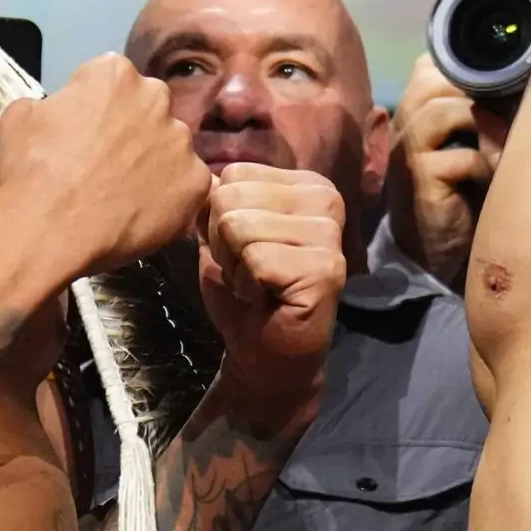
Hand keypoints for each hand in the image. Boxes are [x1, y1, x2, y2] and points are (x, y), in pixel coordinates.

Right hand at [0, 54, 210, 277]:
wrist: (51, 226)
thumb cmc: (32, 168)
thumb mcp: (20, 116)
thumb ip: (51, 103)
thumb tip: (58, 113)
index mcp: (115, 73)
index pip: (113, 81)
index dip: (97, 107)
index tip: (85, 133)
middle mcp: (156, 97)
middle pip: (149, 108)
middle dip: (133, 129)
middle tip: (108, 163)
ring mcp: (181, 140)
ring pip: (170, 147)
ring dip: (154, 163)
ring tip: (124, 194)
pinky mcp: (197, 181)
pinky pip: (188, 185)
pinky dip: (170, 198)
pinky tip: (142, 213)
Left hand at [198, 163, 346, 425]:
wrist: (267, 355)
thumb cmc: (246, 292)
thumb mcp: (222, 234)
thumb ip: (216, 200)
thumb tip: (201, 177)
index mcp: (306, 185)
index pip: (233, 175)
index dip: (220, 219)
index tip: (245, 250)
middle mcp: (326, 200)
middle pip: (231, 198)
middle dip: (224, 243)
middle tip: (250, 271)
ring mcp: (329, 234)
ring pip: (238, 227)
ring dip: (235, 266)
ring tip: (258, 285)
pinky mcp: (324, 268)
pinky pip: (254, 259)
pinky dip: (247, 285)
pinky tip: (266, 298)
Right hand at [378, 54, 503, 287]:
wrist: (444, 248)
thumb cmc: (469, 188)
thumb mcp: (479, 137)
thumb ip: (489, 105)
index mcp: (418, 103)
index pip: (434, 60)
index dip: (472, 65)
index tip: (509, 80)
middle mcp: (404, 119)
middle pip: (434, 76)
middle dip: (482, 90)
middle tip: (513, 112)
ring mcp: (407, 149)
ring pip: (444, 110)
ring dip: (488, 127)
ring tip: (505, 148)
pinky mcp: (419, 180)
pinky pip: (459, 157)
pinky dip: (485, 163)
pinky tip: (493, 179)